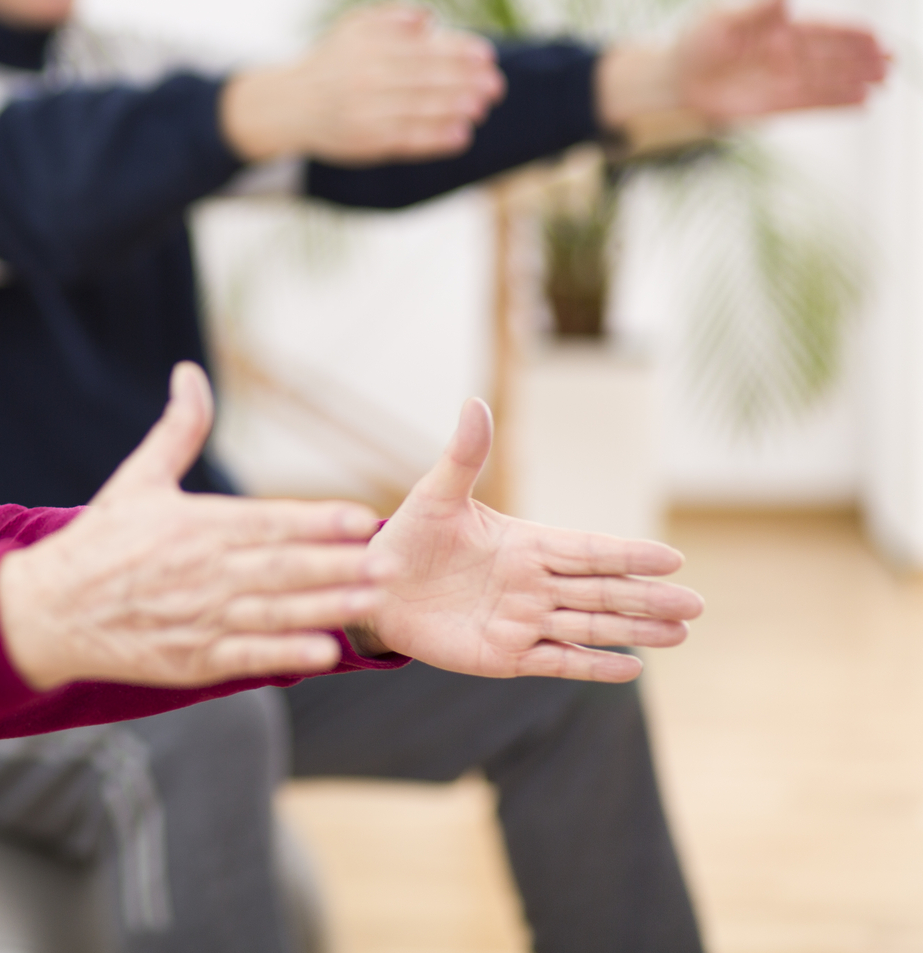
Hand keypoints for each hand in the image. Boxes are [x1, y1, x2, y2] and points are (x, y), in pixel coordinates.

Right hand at [0, 363, 383, 690]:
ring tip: (372, 602)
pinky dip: (286, 654)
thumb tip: (189, 372)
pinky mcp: (191, 659)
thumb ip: (178, 430)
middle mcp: (201, 572)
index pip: (269, 522)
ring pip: (275, 613)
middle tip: (389, 563)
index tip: (361, 518)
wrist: (49, 610)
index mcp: (193, 526)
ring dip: (327, 608)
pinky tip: (323, 651)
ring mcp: (198, 619)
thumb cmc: (99, 542)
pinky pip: (249, 657)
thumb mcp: (138, 479)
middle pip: (283, 568)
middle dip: (340, 565)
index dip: (318, 521)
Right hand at [220, 3, 503, 164]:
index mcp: (367, 47)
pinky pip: (408, 140)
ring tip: (482, 107)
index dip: (459, 51)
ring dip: (456, 109)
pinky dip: (436, 139)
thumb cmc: (335, 61)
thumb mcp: (354, 27)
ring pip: (420, 110)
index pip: (423, 48)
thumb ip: (390, 17)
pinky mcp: (367, 142)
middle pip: (426, 79)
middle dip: (465, 81)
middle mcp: (366, 78)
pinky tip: (462, 135)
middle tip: (495, 84)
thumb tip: (428, 18)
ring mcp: (366, 112)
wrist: (291, 105)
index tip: (487, 55)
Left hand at [357, 398, 702, 681]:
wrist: (373, 587)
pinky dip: (593, 666)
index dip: (629, 555)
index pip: (589, 550)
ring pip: (590, 626)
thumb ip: (463, 456)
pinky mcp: (506, 655)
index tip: (672, 559)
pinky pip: (557, 660)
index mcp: (526, 544)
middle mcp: (534, 583)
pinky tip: (631, 668)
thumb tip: (476, 403)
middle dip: (648, 598)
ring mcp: (523, 620)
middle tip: (696, 605)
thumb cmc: (406, 538)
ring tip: (680, 634)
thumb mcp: (435, 496)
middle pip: (602, 591)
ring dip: (635, 632)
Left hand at [597, 0, 888, 129]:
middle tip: (893, 61)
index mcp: (778, 28)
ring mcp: (783, 81)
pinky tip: (863, 104)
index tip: (875, 36)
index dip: (848, 34)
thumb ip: (758, 4)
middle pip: (831, 56)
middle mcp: (787, 55)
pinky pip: (812, 105)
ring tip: (884, 82)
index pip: (821, 30)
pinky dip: (836, 104)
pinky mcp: (774, 106)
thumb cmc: (694, 40)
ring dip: (855, 81)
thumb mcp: (722, 15)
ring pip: (827, 81)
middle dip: (861, 58)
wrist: (672, 79)